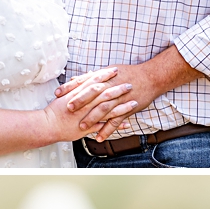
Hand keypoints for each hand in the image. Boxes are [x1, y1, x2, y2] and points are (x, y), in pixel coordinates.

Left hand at [57, 47, 206, 140]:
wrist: (152, 76)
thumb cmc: (128, 73)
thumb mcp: (108, 71)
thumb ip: (90, 77)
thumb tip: (73, 79)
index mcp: (104, 77)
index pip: (84, 82)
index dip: (70, 88)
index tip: (57, 93)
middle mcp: (111, 86)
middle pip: (93, 94)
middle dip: (79, 102)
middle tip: (67, 109)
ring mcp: (120, 98)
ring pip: (104, 108)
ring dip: (92, 118)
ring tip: (81, 127)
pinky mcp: (128, 107)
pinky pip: (117, 120)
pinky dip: (108, 129)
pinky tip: (99, 137)